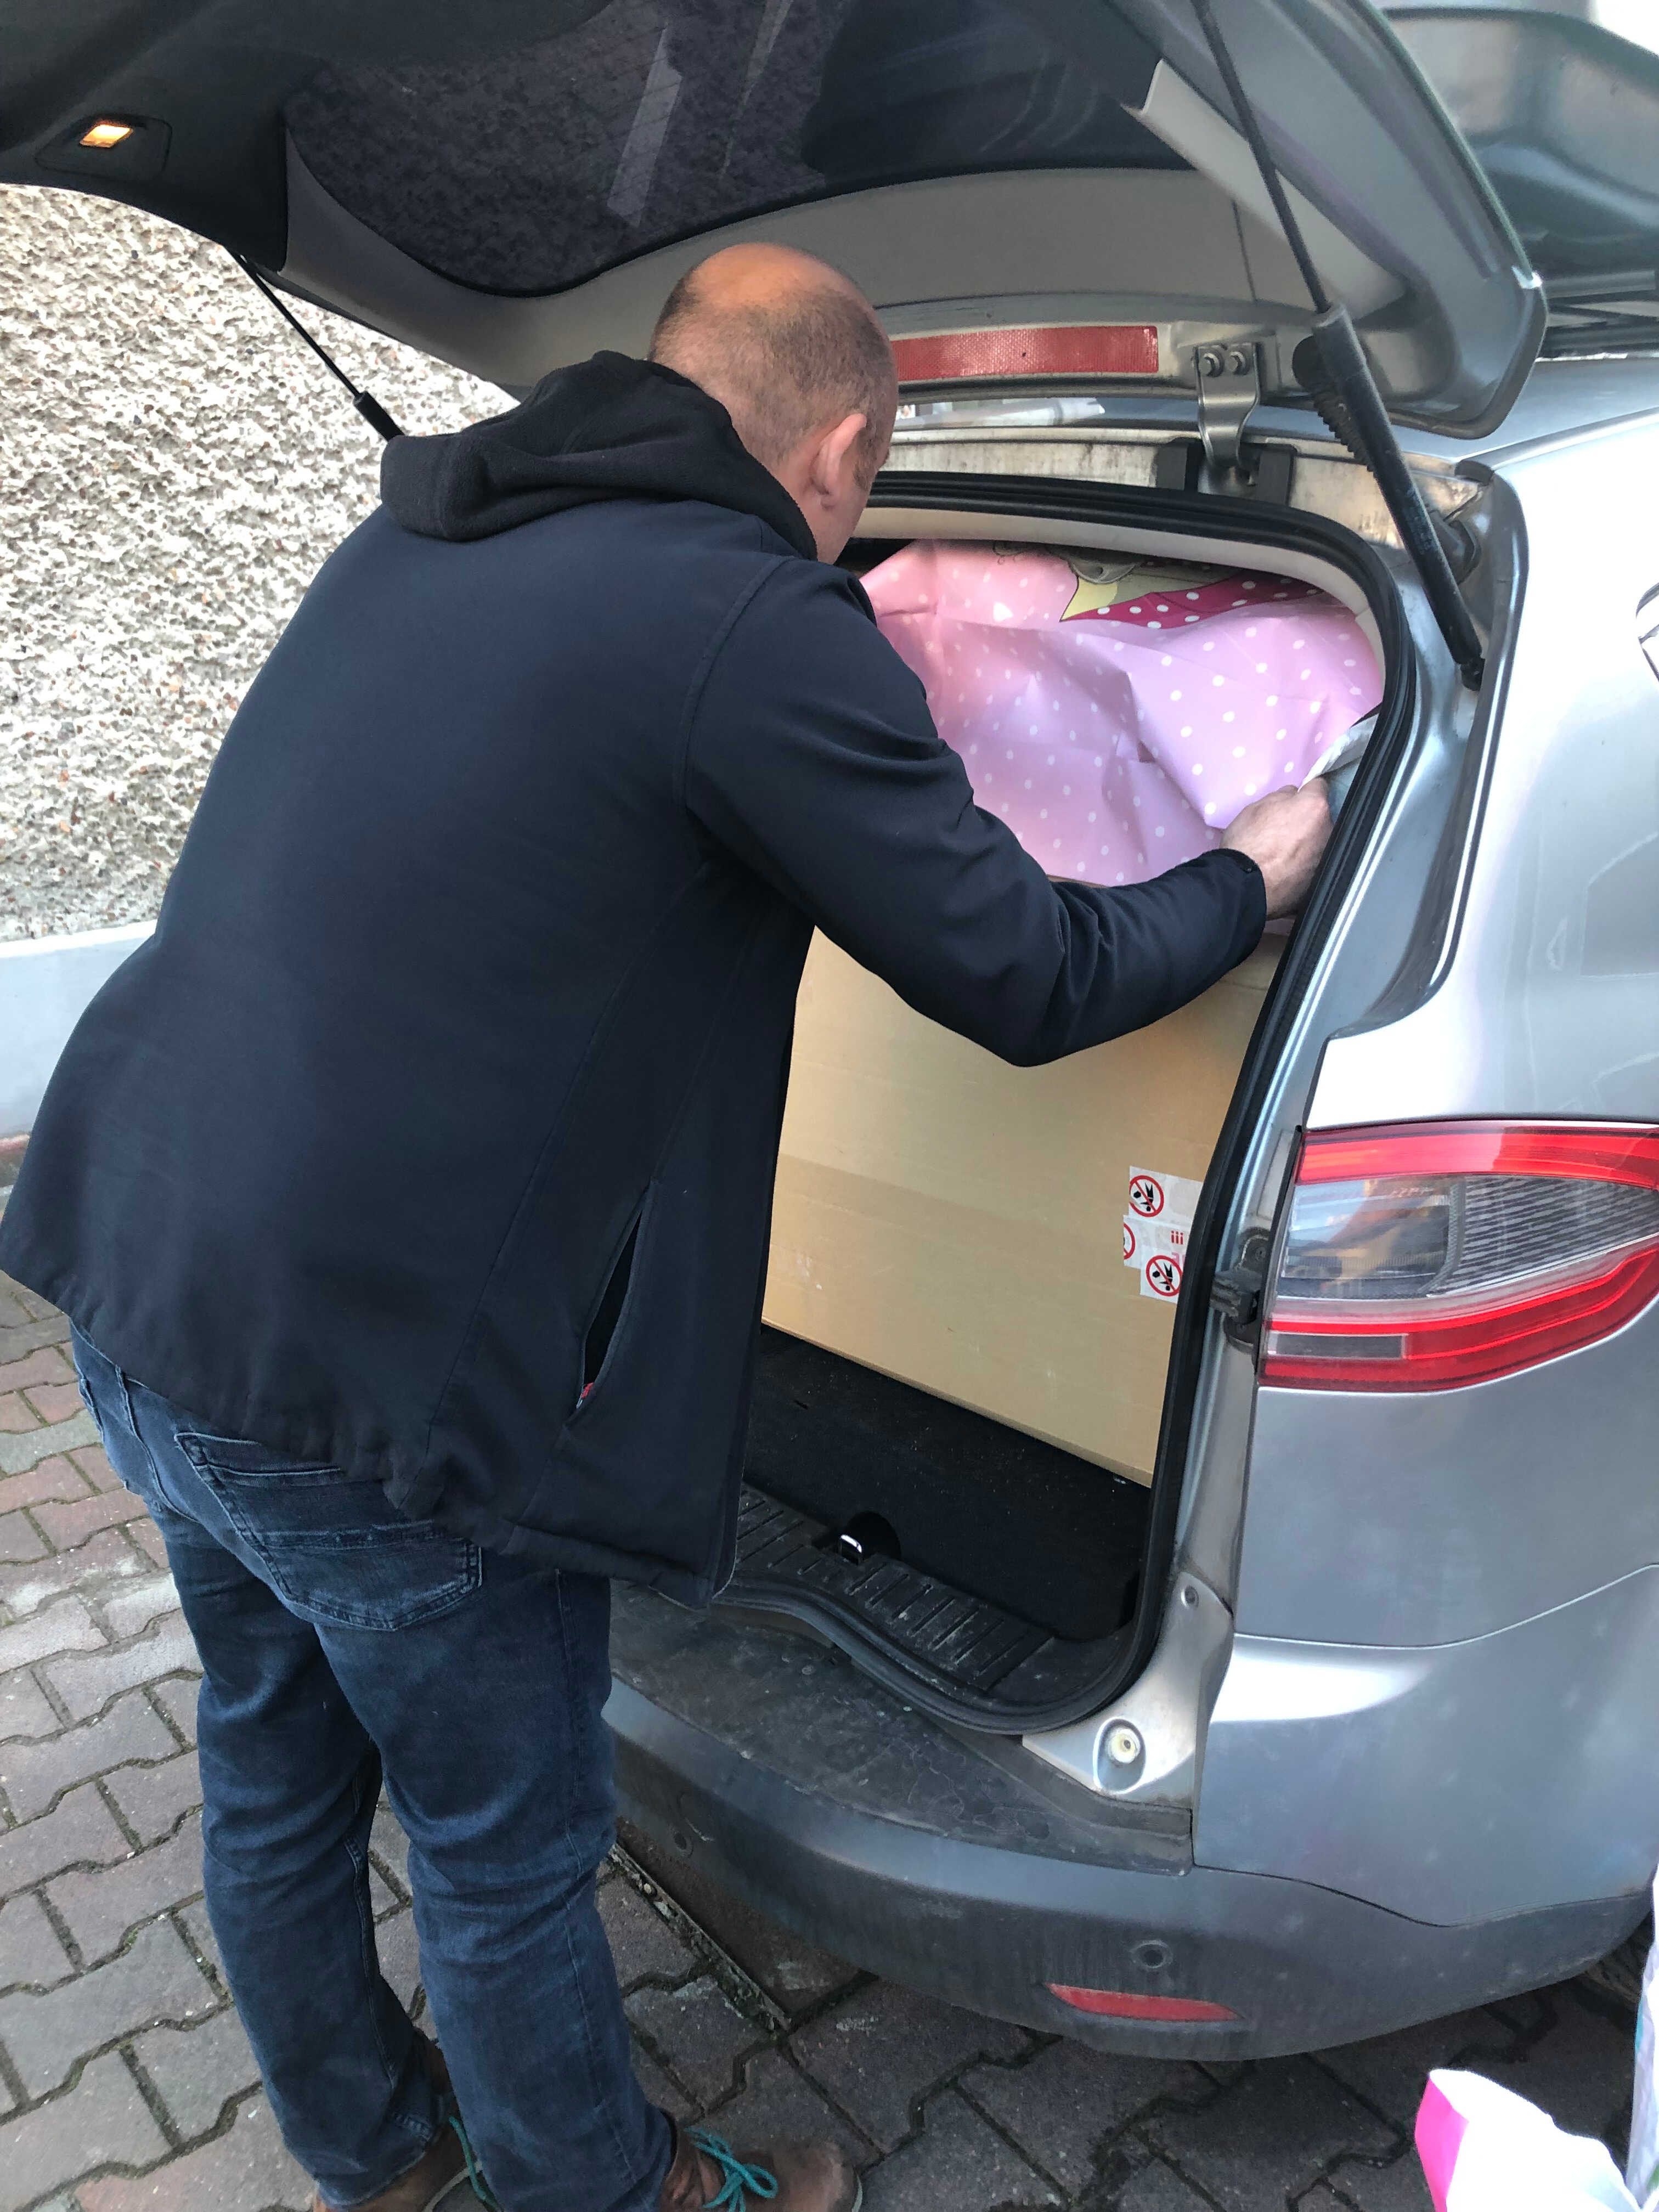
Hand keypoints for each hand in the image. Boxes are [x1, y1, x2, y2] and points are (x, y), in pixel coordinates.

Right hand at [1222, 781, 1332, 920]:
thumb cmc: (1248, 841)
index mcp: (1314, 807)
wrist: (1244, 884)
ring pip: (1317, 841)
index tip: (1295, 798)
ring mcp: (1324, 857)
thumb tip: (1292, 795)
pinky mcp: (1317, 878)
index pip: (1318, 786)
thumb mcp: (1257, 807)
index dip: (1304, 791)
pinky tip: (1283, 868)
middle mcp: (1327, 830)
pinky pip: (1310, 863)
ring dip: (1305, 842)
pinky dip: (1301, 863)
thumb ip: (1282, 796)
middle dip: (1306, 819)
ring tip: (1281, 852)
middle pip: (1319, 817)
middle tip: (1283, 828)